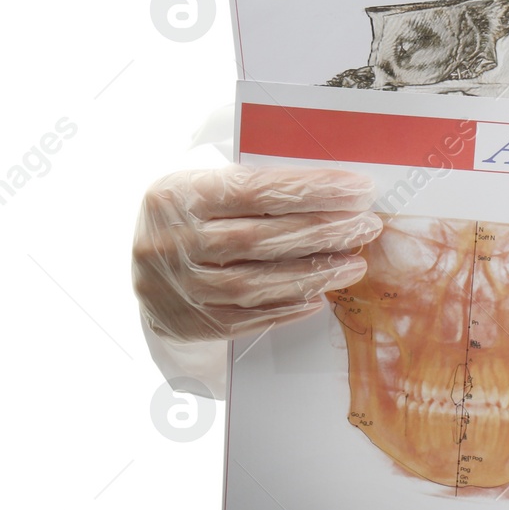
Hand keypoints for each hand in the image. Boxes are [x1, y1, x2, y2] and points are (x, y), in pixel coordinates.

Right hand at [133, 165, 380, 342]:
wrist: (142, 270)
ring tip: (354, 264)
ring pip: (258, 283)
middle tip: (367, 226)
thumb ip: (256, 188)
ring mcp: (181, 286)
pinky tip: (320, 297)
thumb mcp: (205, 187)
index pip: (258, 190)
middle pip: (263, 238)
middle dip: (325, 231)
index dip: (314, 190)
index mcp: (179, 196)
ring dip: (315, 273)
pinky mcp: (192, 322)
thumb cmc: (190, 219)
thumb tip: (331, 190)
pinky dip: (288, 307)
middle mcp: (174, 241)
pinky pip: (248, 318)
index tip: (359, 189)